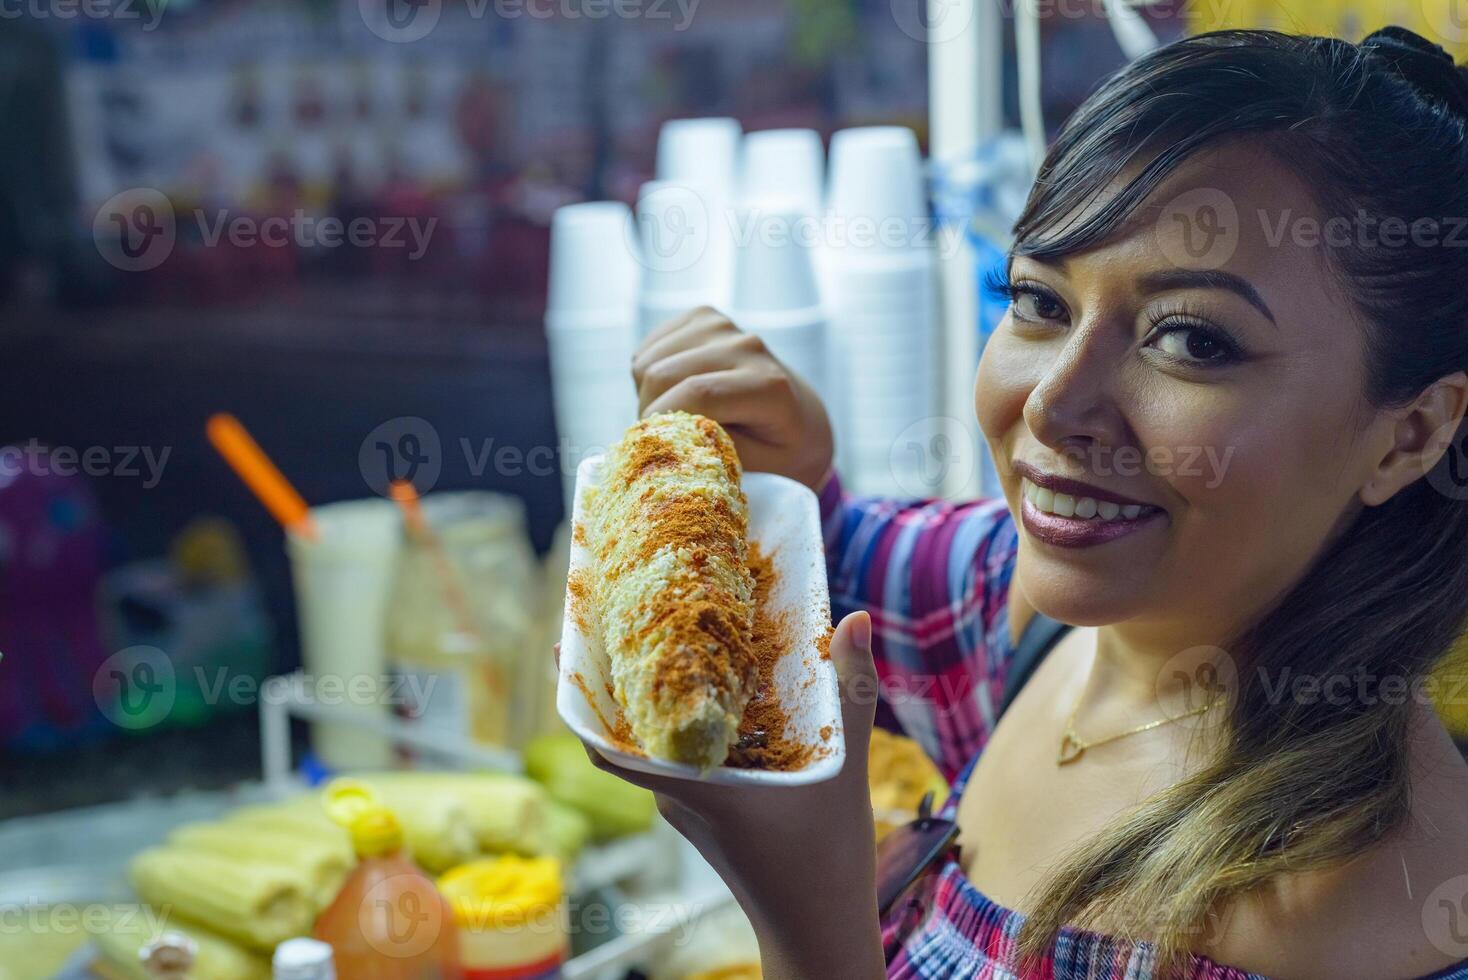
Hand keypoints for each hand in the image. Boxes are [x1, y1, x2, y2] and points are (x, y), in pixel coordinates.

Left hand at [556, 612, 883, 979]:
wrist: (819, 928)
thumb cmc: (827, 858)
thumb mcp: (845, 765)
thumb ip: (852, 690)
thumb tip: (858, 616)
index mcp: (691, 785)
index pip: (605, 742)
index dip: (579, 694)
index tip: (565, 644)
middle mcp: (677, 794)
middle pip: (623, 731)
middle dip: (612, 678)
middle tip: (610, 618)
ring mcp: (687, 805)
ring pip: (652, 743)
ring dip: (649, 698)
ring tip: (654, 638)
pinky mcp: (704, 812)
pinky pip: (676, 758)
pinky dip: (678, 723)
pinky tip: (705, 691)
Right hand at [631, 307, 835, 491]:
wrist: (801, 417)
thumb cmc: (780, 451)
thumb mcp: (760, 467)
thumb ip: (717, 449)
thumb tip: (668, 434)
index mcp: (768, 385)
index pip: (696, 394)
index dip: (662, 421)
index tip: (653, 446)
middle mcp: (747, 346)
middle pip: (663, 374)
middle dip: (650, 412)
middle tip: (662, 437)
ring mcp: (723, 326)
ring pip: (647, 361)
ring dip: (647, 394)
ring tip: (674, 415)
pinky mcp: (703, 318)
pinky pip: (648, 349)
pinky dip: (647, 375)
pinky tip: (673, 391)